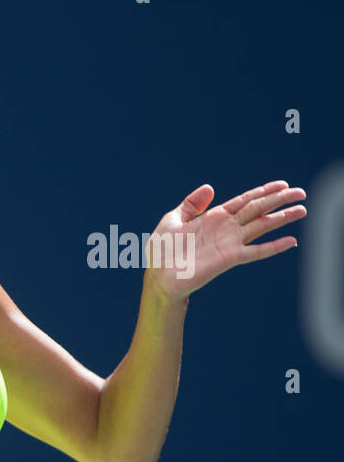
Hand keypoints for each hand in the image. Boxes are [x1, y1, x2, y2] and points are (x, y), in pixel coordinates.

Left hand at [145, 180, 306, 300]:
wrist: (159, 276)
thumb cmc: (162, 250)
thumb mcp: (173, 220)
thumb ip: (191, 204)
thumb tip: (210, 187)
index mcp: (214, 217)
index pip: (245, 200)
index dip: (263, 192)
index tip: (283, 184)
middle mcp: (226, 228)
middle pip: (258, 209)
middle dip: (279, 200)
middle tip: (301, 192)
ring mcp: (229, 243)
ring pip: (261, 226)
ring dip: (282, 218)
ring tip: (303, 210)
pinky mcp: (229, 258)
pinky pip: (256, 252)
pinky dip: (273, 247)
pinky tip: (291, 241)